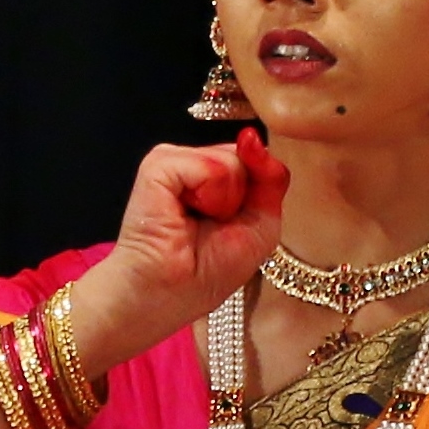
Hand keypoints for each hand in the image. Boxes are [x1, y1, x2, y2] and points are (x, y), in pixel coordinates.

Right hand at [79, 132, 290, 360]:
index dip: (261, 187)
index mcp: (221, 176)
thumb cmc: (209, 269)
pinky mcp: (158, 165)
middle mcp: (198, 163)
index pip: (259, 159)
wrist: (170, 292)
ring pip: (232, 160)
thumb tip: (251, 136)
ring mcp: (176, 160)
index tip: (237, 222)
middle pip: (248, 157)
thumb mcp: (262, 224)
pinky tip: (183, 215)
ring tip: (195, 222)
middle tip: (213, 226)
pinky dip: (208, 196)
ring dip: (225, 202)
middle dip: (243, 199)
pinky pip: (208, 166)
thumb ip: (270, 177)